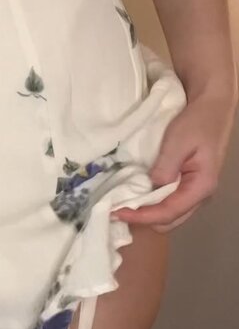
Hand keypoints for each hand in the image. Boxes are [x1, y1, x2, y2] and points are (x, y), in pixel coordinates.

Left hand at [111, 88, 236, 232]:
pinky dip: (152, 202)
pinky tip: (137, 194)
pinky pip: (169, 201)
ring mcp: (194, 191)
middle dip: (144, 219)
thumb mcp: (178, 141)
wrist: (210, 108)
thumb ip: (166, 166)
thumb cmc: (196, 123)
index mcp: (201, 187)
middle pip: (170, 220)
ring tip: (124, 204)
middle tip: (118, 210)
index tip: (118, 213)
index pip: (169, 212)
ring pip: (169, 214)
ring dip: (148, 212)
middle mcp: (200, 195)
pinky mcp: (187, 183)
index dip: (142, 217)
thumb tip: (151, 186)